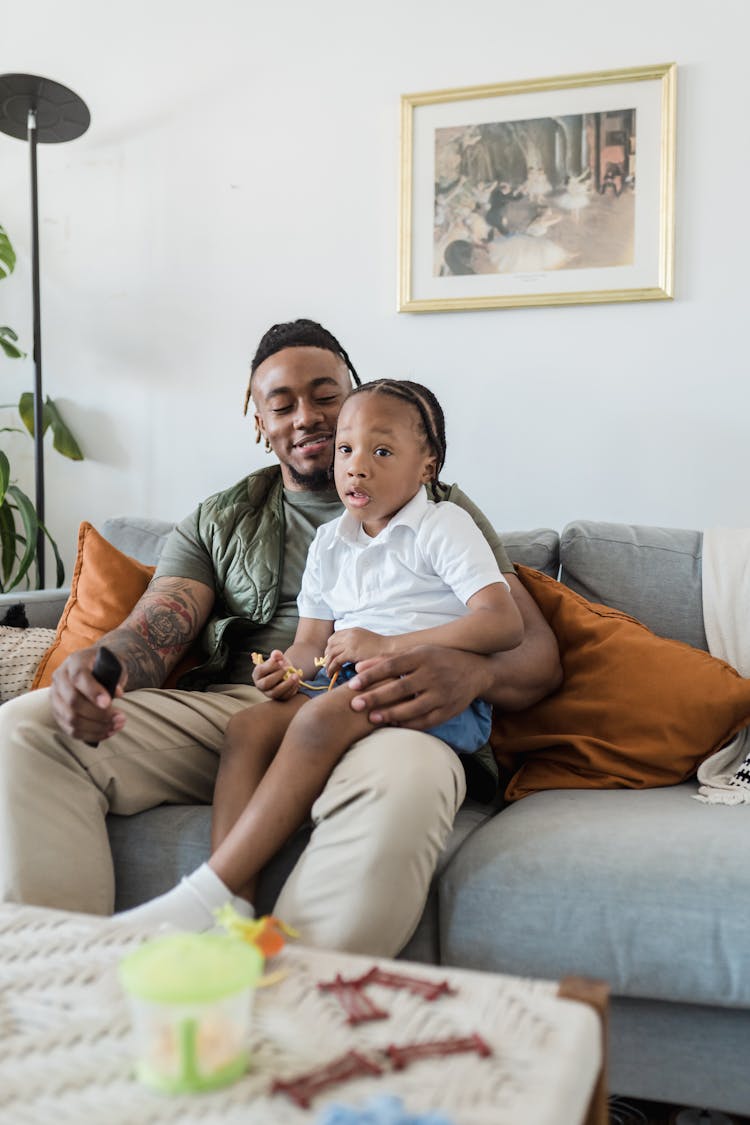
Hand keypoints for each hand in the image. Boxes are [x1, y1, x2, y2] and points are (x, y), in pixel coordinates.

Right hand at [50, 646, 125, 743]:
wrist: (94, 668)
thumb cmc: (106, 666)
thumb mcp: (114, 664)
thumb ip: (116, 676)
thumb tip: (117, 693)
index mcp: (75, 661)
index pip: (79, 676)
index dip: (93, 691)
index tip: (108, 703)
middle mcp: (60, 678)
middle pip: (73, 701)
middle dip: (98, 714)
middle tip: (120, 718)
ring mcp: (56, 696)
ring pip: (71, 718)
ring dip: (96, 727)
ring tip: (117, 726)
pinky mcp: (58, 712)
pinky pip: (70, 729)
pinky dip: (90, 734)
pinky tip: (107, 732)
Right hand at [251, 650, 299, 700]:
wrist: (288, 673)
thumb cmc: (280, 665)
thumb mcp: (278, 658)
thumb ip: (277, 655)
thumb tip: (277, 654)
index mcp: (258, 674)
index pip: (260, 671)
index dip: (271, 666)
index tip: (281, 661)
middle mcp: (261, 685)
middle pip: (266, 683)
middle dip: (277, 675)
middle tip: (287, 668)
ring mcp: (269, 693)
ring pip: (275, 692)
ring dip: (286, 684)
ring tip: (295, 675)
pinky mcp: (279, 698)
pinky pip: (284, 696)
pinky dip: (292, 688)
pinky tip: (297, 681)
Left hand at [324, 628, 392, 677]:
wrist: (390, 649)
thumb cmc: (381, 648)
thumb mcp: (366, 640)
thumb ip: (355, 643)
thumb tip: (346, 654)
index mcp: (352, 630)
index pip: (334, 637)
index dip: (330, 647)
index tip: (330, 656)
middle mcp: (349, 634)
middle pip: (330, 644)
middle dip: (327, 656)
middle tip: (328, 665)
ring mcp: (349, 643)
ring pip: (331, 653)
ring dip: (328, 664)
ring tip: (329, 672)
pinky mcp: (351, 652)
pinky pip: (336, 661)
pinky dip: (332, 668)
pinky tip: (332, 674)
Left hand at [347, 645, 488, 728]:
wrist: (476, 671)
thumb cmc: (438, 659)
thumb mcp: (416, 653)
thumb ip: (387, 659)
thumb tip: (358, 667)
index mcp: (422, 657)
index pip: (392, 665)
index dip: (371, 675)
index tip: (353, 684)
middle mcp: (433, 674)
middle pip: (400, 687)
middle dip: (376, 697)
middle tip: (355, 705)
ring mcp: (442, 694)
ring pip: (413, 707)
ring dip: (391, 714)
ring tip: (372, 718)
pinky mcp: (449, 710)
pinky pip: (426, 721)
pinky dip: (409, 725)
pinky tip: (393, 726)